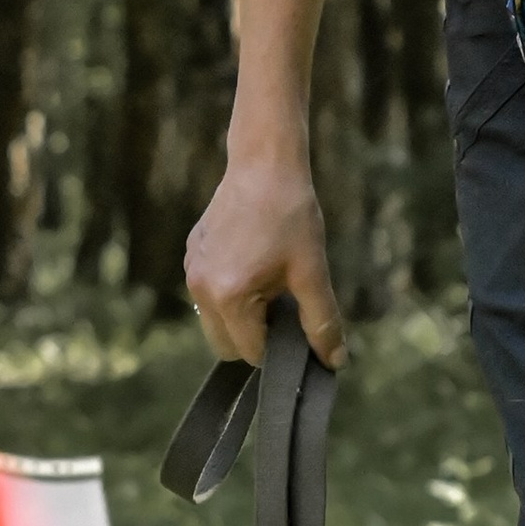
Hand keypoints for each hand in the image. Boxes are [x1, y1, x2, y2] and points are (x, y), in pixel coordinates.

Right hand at [185, 149, 345, 367]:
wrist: (263, 164)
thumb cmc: (291, 214)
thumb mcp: (313, 271)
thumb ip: (322, 321)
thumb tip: (334, 362)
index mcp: (230, 296)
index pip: (251, 353)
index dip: (278, 347)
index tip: (296, 323)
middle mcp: (201, 288)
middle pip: (225, 347)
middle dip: (254, 337)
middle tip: (282, 304)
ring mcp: (191, 271)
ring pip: (213, 322)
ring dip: (240, 317)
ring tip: (267, 281)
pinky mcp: (190, 256)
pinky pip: (207, 295)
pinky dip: (227, 294)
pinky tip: (252, 262)